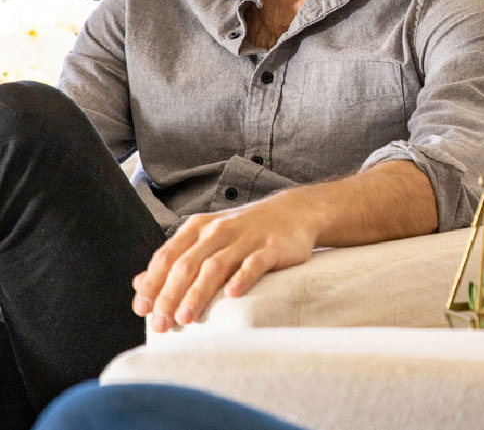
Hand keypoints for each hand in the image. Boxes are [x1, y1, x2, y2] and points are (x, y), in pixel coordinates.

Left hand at [132, 193, 317, 332]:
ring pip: (216, 265)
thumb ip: (175, 258)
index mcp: (199, 227)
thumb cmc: (244, 230)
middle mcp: (218, 230)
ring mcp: (246, 237)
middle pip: (188, 263)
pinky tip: (233, 295)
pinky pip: (254, 262)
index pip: (168, 255)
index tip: (141, 310)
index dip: (153, 283)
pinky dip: (242, 278)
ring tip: (186, 319)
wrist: (293, 212)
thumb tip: (138, 283)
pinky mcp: (271, 246)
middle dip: (170, 295)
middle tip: (160, 324)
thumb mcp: (206, 237)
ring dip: (198, 293)